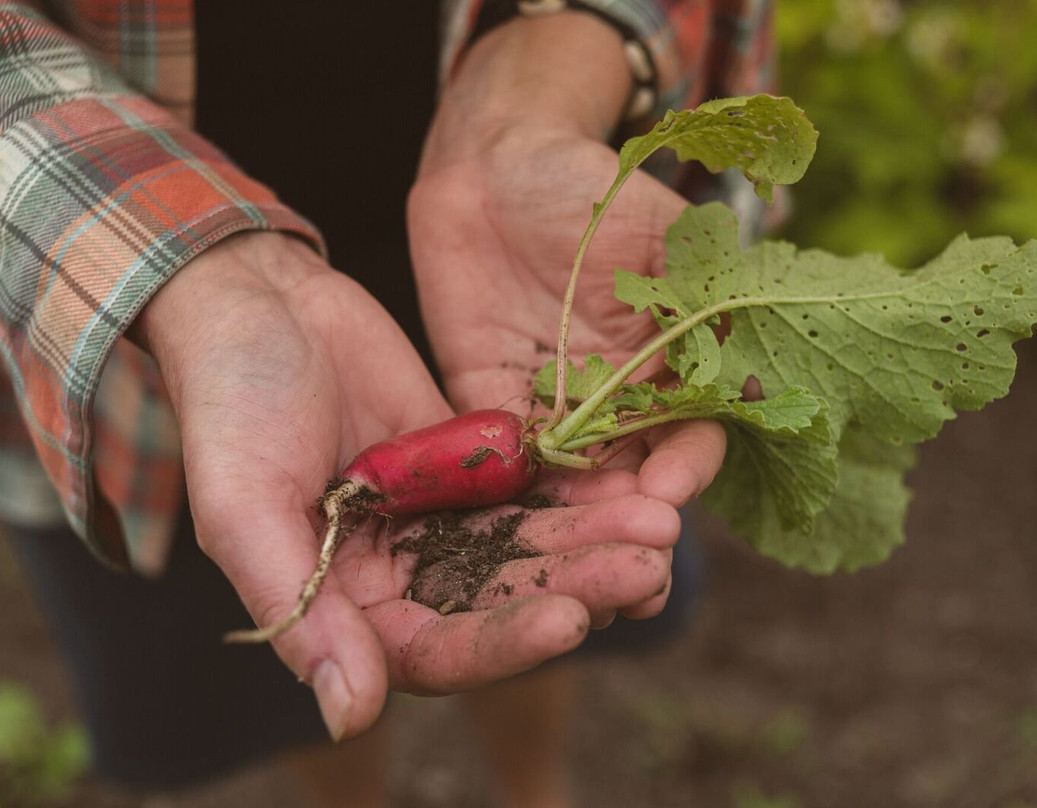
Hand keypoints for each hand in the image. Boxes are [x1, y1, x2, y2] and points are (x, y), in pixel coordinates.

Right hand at [131, 231, 682, 738]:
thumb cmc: (231, 403)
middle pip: (500, 602)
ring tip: (659, 524)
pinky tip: (635, 483)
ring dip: (592, 542)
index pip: (436, 651)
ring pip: (528, 547)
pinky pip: (531, 489)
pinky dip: (579, 492)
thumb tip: (350, 719)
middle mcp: (399, 572)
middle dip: (575, 588)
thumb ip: (300, 610)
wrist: (258, 301)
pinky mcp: (468, 465)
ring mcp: (439, 517)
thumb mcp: (247, 505)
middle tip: (645, 566)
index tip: (570, 619)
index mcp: (344, 603)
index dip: (504, 643)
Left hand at [409, 15, 725, 516]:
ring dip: (572, 524)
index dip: (684, 467)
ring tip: (573, 566)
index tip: (669, 492)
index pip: (690, 434)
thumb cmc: (593, 191)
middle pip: (632, 478)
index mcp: (670, 367)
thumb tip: (748, 376)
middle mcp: (616, 401)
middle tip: (628, 563)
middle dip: (630, 519)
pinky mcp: (489, 403)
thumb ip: (700, 302)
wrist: (498, 167)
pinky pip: (500, 455)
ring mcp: (553, 407)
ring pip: (568, 482)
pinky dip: (505, 490)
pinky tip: (505, 526)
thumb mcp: (663, 238)